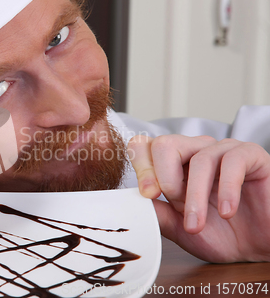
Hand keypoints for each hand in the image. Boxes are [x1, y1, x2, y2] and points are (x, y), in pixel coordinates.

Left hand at [127, 135, 269, 262]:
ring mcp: (222, 150)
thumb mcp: (181, 229)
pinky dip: (227, 189)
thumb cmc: (223, 234)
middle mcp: (194, 152)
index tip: (148, 195)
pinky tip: (227, 212)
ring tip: (198, 224)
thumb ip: (158, 213)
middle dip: (165, 179)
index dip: (141, 167)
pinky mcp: (251, 155)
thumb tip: (133, 201)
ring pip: (197, 158)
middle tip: (177, 206)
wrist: (262, 248)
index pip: (144, 145)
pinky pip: (232, 161)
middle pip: (164, 144)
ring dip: (195, 196)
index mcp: (173, 165)